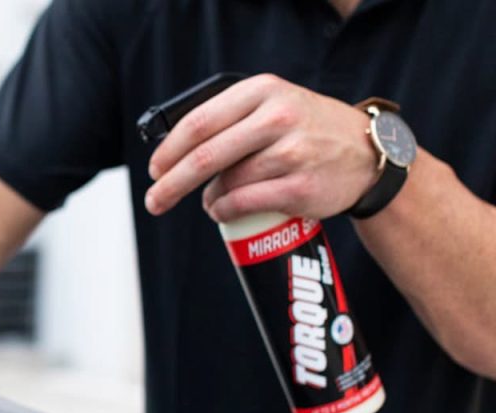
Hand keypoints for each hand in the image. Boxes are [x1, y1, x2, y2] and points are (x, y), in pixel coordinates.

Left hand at [145, 74, 379, 221]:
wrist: (367, 153)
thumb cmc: (308, 130)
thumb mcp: (273, 105)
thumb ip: (230, 117)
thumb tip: (174, 151)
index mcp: (263, 91)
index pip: (200, 122)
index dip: (169, 150)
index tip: (155, 169)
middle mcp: (278, 117)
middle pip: (206, 155)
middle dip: (171, 183)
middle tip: (154, 201)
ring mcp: (292, 152)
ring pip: (226, 182)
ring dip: (207, 198)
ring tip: (209, 201)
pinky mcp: (300, 186)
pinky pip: (245, 203)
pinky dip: (225, 211)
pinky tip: (221, 211)